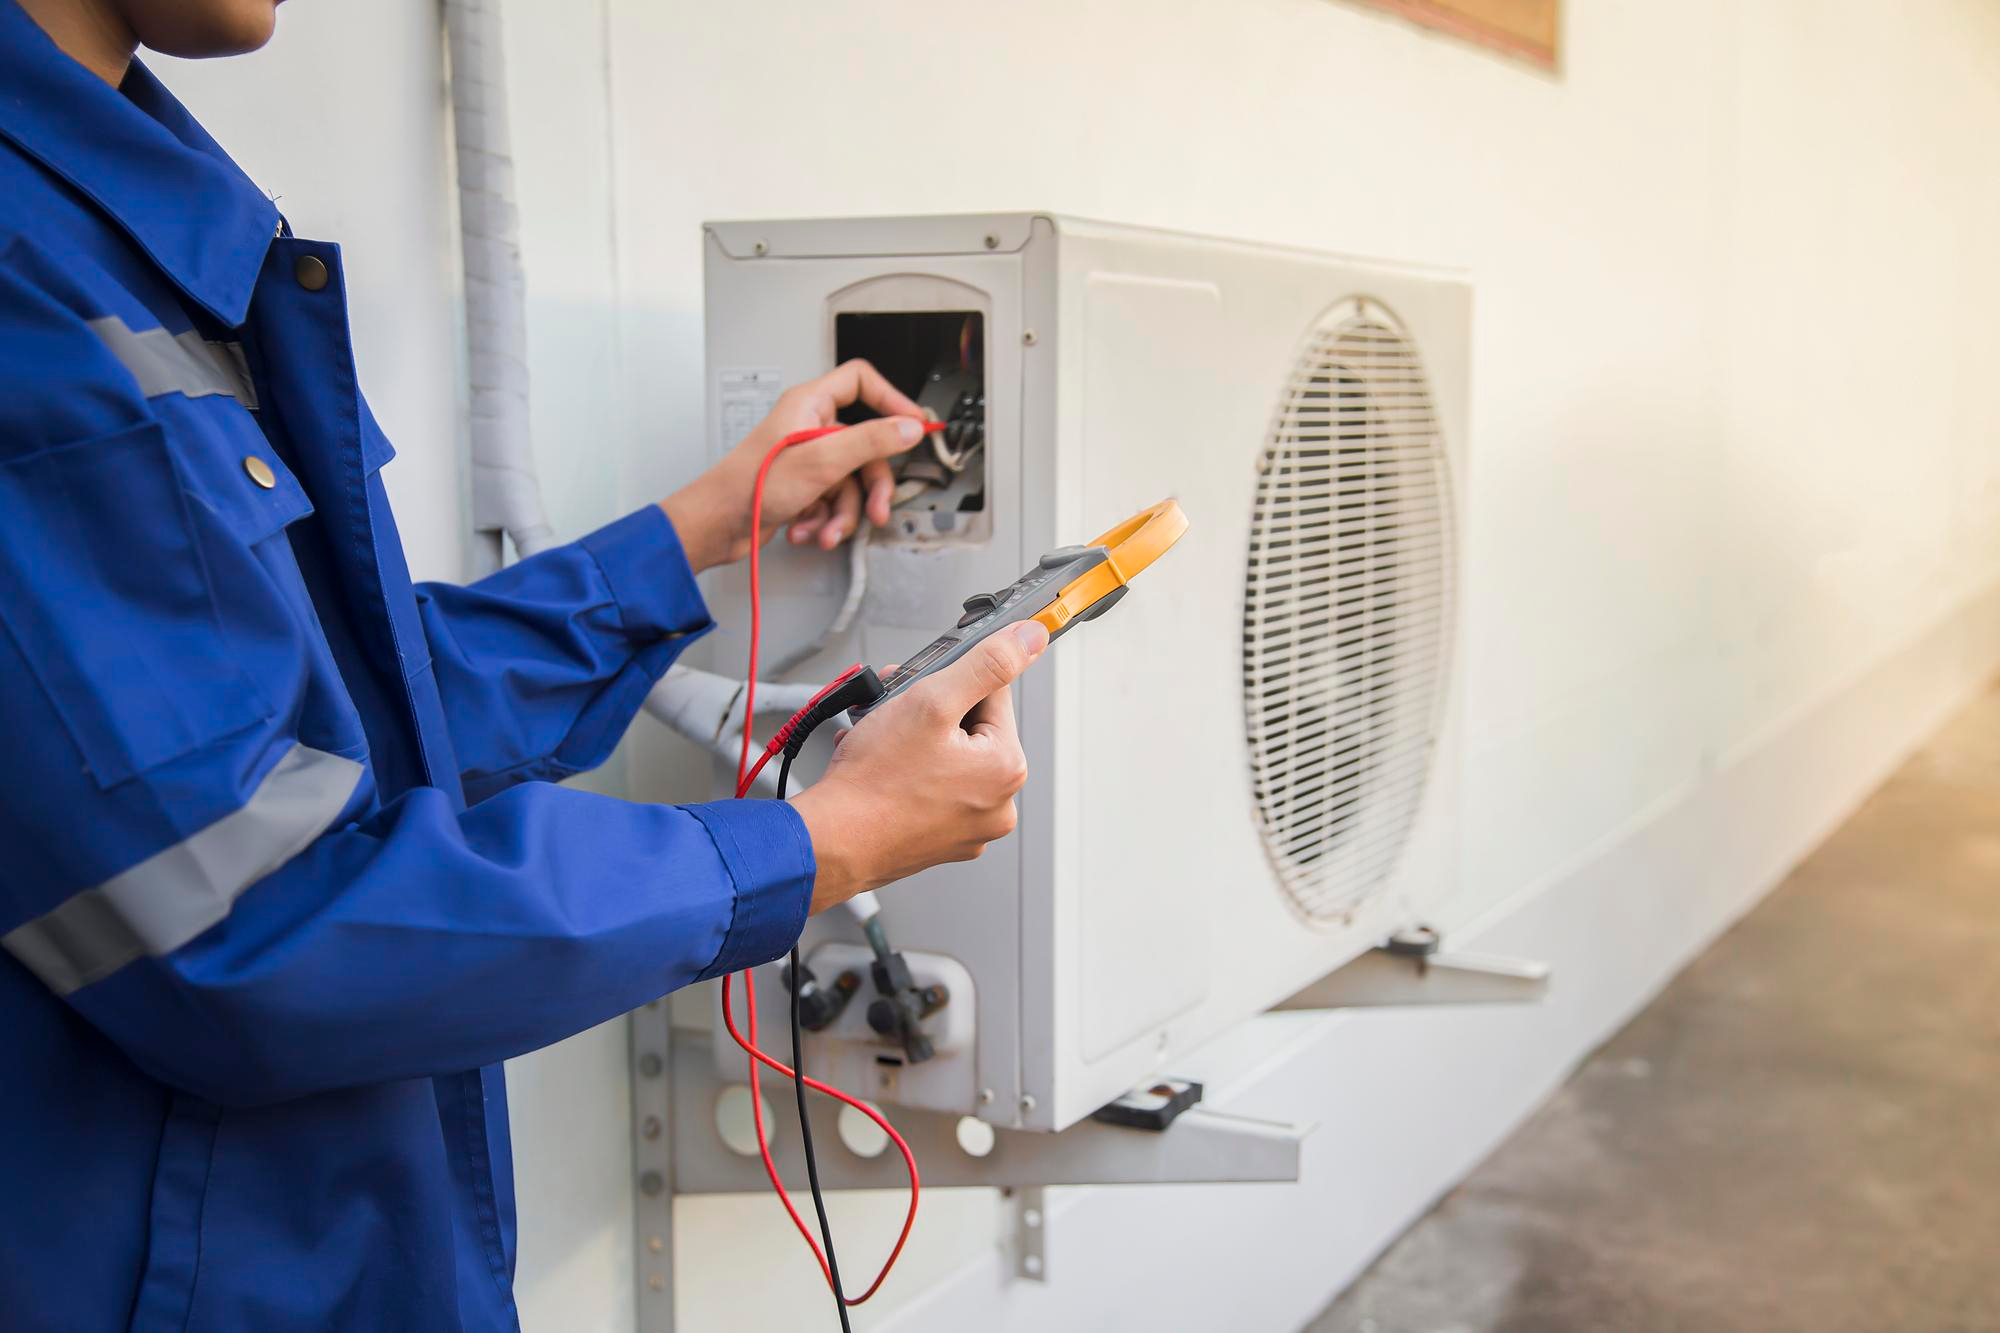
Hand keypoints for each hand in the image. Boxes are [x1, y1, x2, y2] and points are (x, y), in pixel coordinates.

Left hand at [660, 360, 926, 571]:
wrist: (716, 526)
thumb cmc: (748, 487)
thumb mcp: (821, 460)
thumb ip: (870, 440)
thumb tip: (908, 428)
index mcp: (810, 405)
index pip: (860, 382)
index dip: (890, 400)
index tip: (913, 424)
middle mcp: (809, 428)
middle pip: (865, 447)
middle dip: (870, 486)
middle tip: (876, 508)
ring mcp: (806, 459)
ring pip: (850, 483)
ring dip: (842, 514)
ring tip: (827, 531)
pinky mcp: (801, 487)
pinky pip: (832, 502)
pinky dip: (823, 521)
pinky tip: (806, 530)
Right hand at [790, 621, 1048, 912]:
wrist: (831, 842)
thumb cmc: (874, 782)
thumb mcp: (932, 701)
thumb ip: (986, 664)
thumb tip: (1029, 638)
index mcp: (1006, 768)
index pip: (992, 695)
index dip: (950, 682)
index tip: (921, 685)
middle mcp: (996, 804)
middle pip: (968, 728)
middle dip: (927, 711)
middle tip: (891, 710)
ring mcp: (967, 827)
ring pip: (945, 758)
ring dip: (913, 739)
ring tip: (879, 740)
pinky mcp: (939, 841)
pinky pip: (930, 790)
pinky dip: (907, 774)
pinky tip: (880, 768)